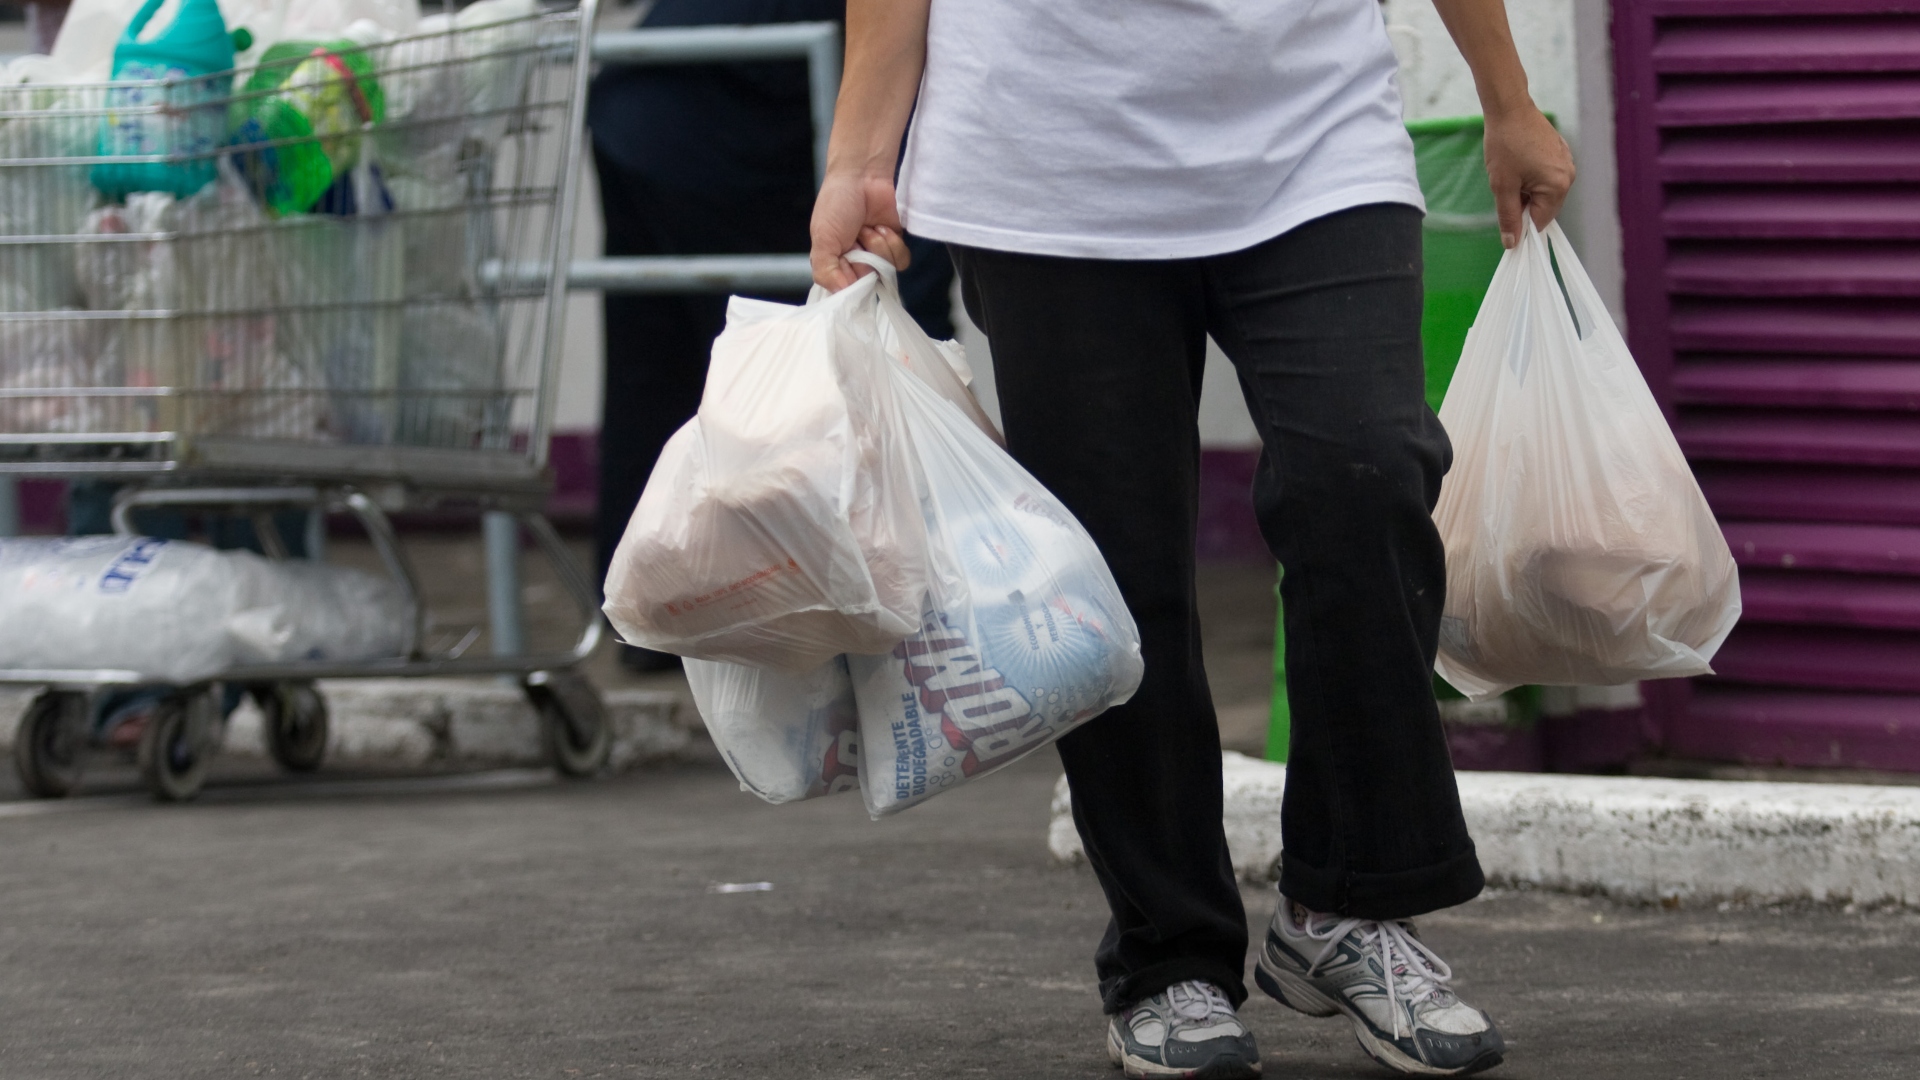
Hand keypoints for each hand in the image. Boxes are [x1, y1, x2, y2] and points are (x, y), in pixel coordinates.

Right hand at [809, 170, 913, 290]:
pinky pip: (901, 261)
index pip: (844, 291)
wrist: (862, 176)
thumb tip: (842, 295)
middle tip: (855, 237)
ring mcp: (877, 255)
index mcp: (834, 264)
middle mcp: (855, 264)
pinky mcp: (895, 246)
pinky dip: (892, 243)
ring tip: (867, 227)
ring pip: (885, 272)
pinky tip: (881, 226)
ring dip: (877, 246)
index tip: (846, 259)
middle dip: (863, 259)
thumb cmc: (837, 203)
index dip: (848, 279)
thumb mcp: (822, 240)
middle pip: (867, 283)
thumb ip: (825, 272)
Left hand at [1483, 106, 1574, 247]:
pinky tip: (1519, 163)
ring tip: (1512, 172)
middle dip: (1524, 205)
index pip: (1541, 222)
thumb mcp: (1502, 186)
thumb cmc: (1505, 144)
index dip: (1522, 225)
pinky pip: (1547, 176)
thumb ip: (1509, 217)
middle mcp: (1569, 175)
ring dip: (1527, 191)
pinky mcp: (1561, 153)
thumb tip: (1512, 243)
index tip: (1507, 218)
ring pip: (1545, 192)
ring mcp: (1567, 162)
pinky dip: (1532, 177)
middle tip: (1506, 188)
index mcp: (1558, 186)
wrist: (1509, 108)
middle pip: (1545, 208)